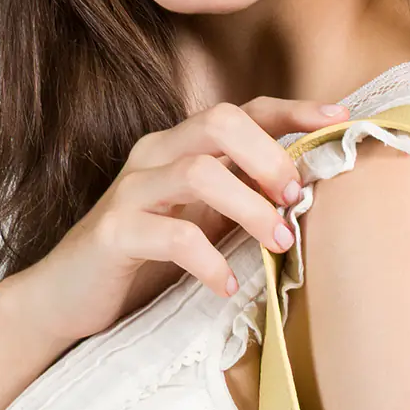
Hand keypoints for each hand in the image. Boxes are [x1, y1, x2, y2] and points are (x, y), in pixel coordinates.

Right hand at [8, 96, 347, 352]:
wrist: (69, 297)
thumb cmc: (147, 261)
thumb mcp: (205, 225)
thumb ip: (245, 204)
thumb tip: (309, 200)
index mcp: (181, 149)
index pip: (242, 112)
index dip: (292, 112)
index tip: (340, 120)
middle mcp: (156, 157)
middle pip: (220, 122)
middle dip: (270, 157)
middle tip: (296, 201)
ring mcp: (132, 192)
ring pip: (199, 171)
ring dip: (250, 208)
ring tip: (278, 245)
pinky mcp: (114, 233)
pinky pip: (170, 235)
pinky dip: (208, 259)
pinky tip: (227, 285)